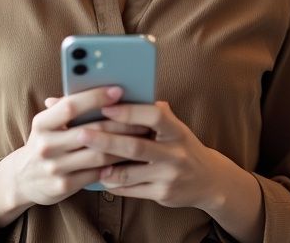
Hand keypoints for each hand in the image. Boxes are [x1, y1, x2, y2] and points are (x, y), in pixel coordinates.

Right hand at [1, 86, 150, 208]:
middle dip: (121, 123)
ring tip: (142, 137)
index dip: (95, 97)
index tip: (118, 90)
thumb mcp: (48, 123)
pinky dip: (115, 165)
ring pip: (98, 154)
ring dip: (124, 145)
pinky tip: (130, 158)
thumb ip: (69, 108)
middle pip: (91, 131)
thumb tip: (98, 84)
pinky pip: (96, 173)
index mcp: (42, 123)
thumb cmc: (46, 142)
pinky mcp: (63, 185)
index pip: (71, 105)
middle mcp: (46, 145)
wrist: (23, 178)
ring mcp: (54, 167)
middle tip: (143, 117)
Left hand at [75, 100, 235, 211]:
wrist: (209, 180)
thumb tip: (122, 95)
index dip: (129, 111)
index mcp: (177, 130)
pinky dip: (112, 183)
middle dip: (105, 140)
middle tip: (80, 134)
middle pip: (135, 146)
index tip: (105, 106)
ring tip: (84, 158)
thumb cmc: (182, 146)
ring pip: (129, 172)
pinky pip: (131, 190)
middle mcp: (175, 153)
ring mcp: (168, 176)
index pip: (154, 116)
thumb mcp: (175, 126)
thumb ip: (153, 112)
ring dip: (104, 166)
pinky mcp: (162, 194)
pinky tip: (99, 176)